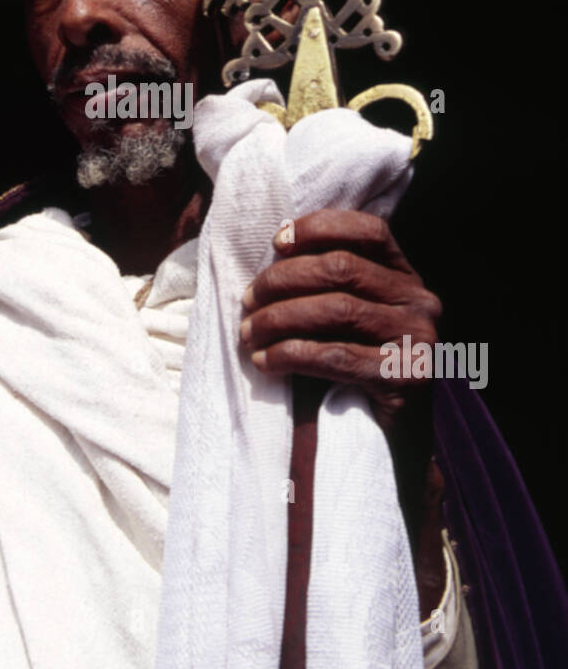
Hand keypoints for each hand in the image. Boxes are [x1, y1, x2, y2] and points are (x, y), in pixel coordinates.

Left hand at [240, 208, 441, 430]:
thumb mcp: (352, 319)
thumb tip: (274, 258)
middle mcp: (421, 302)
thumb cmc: (359, 370)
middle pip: (342, 269)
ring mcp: (419, 339)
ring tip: (249, 334)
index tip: (277, 243)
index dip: (320, 228)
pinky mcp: (406, 377)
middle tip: (247, 302)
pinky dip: (291, 355)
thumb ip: (331, 286)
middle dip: (283, 280)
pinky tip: (266, 362)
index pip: (370, 231)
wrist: (399, 441)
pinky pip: (336, 356)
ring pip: (336, 309)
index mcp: (407, 278)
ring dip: (279, 319)